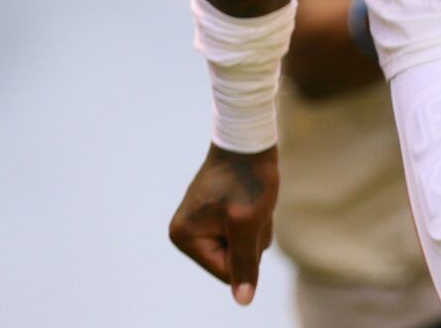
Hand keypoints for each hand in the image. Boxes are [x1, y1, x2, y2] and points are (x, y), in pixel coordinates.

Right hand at [168, 143, 278, 305]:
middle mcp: (186, 232)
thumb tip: (242, 300)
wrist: (249, 139)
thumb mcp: (248, 224)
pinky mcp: (215, 214)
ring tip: (251, 200)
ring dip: (255, 229)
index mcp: (184, 237)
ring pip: (241, 247)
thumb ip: (244, 263)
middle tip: (250, 207)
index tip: (246, 218)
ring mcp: (200, 222)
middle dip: (251, 240)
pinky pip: (242, 233)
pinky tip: (251, 198)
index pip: (226, 272)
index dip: (246, 252)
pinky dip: (254, 220)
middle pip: (232, 262)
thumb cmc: (247, 178)